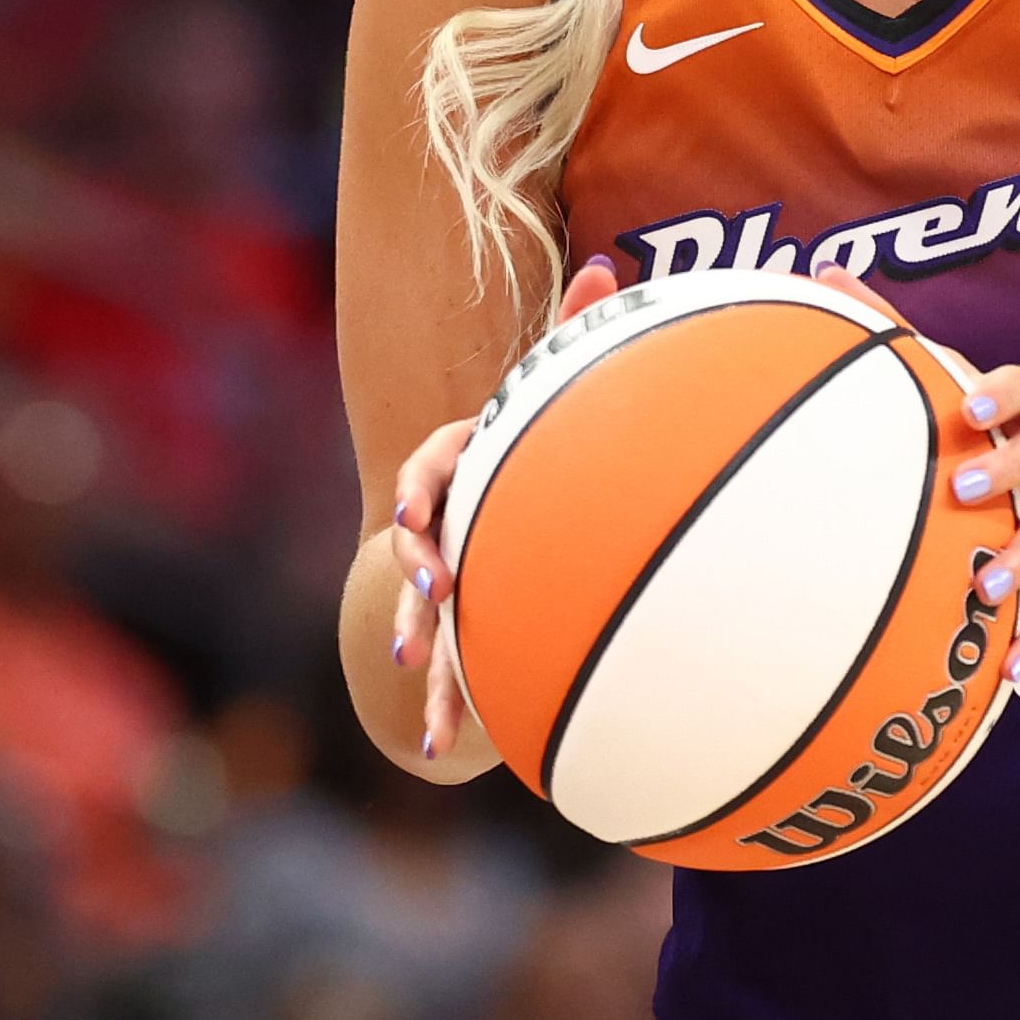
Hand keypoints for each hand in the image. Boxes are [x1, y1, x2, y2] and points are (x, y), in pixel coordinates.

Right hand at [384, 256, 620, 764]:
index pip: (427, 474)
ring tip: (418, 685)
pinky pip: (454, 669)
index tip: (418, 521)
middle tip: (428, 594)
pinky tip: (451, 751)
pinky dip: (448, 708)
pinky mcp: (468, 627)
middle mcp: (444, 526)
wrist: (509, 498)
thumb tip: (608, 268)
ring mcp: (449, 580)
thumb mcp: (554, 386)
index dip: (417, 494)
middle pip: (414, 550)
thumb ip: (576, 332)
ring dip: (418, 649)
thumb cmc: (540, 436)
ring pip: (423, 619)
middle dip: (411, 575)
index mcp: (459, 468)